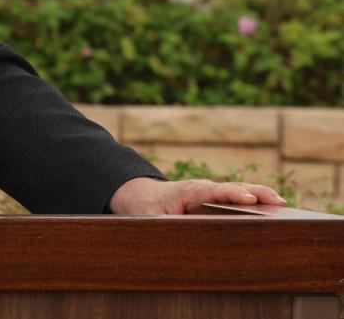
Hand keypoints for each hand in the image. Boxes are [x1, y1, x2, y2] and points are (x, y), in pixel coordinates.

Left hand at [108, 176, 285, 214]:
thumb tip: (177, 236)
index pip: (213, 191)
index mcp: (188, 191)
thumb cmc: (147, 206)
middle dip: (254, 192)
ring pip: (238, 190)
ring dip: (260, 195)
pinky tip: (273, 207)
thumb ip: (163, 224)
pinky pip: (237, 196)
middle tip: (278, 200)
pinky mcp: (216, 197)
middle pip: (232, 188)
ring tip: (282, 204)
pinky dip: (256, 198)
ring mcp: (212, 191)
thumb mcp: (149, 217)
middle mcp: (204, 188)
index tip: (248, 199)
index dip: (231, 195)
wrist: (142, 194)